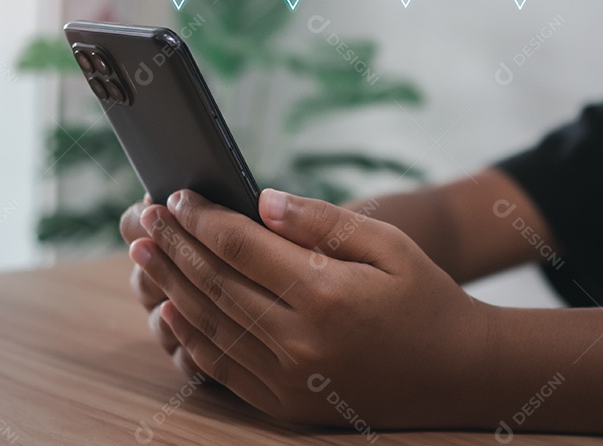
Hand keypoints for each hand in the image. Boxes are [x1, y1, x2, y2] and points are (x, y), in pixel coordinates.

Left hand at [128, 189, 495, 426]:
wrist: (458, 372)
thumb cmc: (427, 297)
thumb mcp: (390, 245)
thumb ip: (324, 222)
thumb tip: (263, 201)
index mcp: (328, 293)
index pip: (242, 246)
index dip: (203, 219)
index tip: (177, 197)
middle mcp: (302, 340)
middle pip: (216, 284)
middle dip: (175, 246)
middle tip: (144, 220)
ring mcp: (292, 379)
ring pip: (211, 325)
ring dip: (171, 287)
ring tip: (146, 256)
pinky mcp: (288, 406)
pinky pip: (224, 369)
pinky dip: (191, 339)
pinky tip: (170, 311)